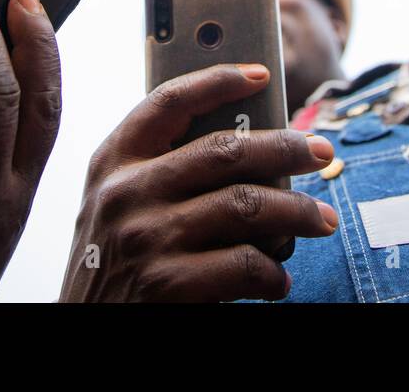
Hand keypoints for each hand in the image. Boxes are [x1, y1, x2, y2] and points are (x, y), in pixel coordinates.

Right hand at [59, 63, 338, 301]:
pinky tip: (279, 279)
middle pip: (225, 150)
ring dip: (298, 212)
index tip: (260, 74)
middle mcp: (126, 193)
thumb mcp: (120, 205)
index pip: (168, 101)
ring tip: (323, 220)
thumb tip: (252, 143)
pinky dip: (273, 272)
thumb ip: (162, 170)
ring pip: (246, 205)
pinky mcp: (166, 284)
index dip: (216, 80)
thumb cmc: (117, 264)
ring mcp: (146, 238)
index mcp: (113, 162)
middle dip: (286, 147)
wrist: (84, 333)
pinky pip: (243, 264)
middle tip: (322, 151)